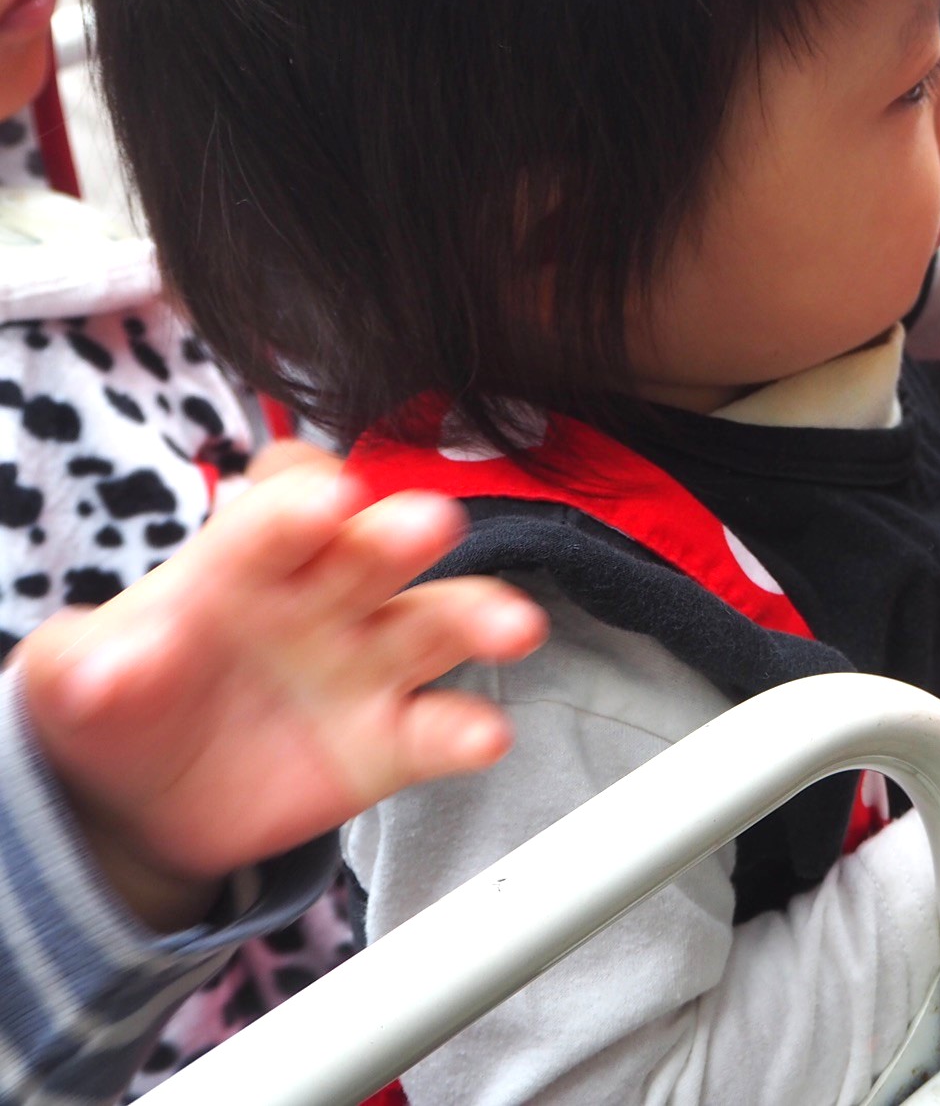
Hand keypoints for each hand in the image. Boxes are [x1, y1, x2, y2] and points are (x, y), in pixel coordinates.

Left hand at [13, 466, 545, 929]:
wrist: (141, 798)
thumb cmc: (114, 702)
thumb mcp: (67, 677)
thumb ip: (81, 661)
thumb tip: (112, 663)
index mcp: (244, 562)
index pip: (279, 510)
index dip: (300, 502)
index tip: (324, 501)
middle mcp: (322, 598)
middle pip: (373, 547)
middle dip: (402, 531)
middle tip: (426, 524)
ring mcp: (365, 666)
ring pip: (438, 622)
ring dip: (478, 615)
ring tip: (511, 627)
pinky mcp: (390, 741)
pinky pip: (439, 730)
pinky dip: (468, 731)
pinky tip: (484, 736)